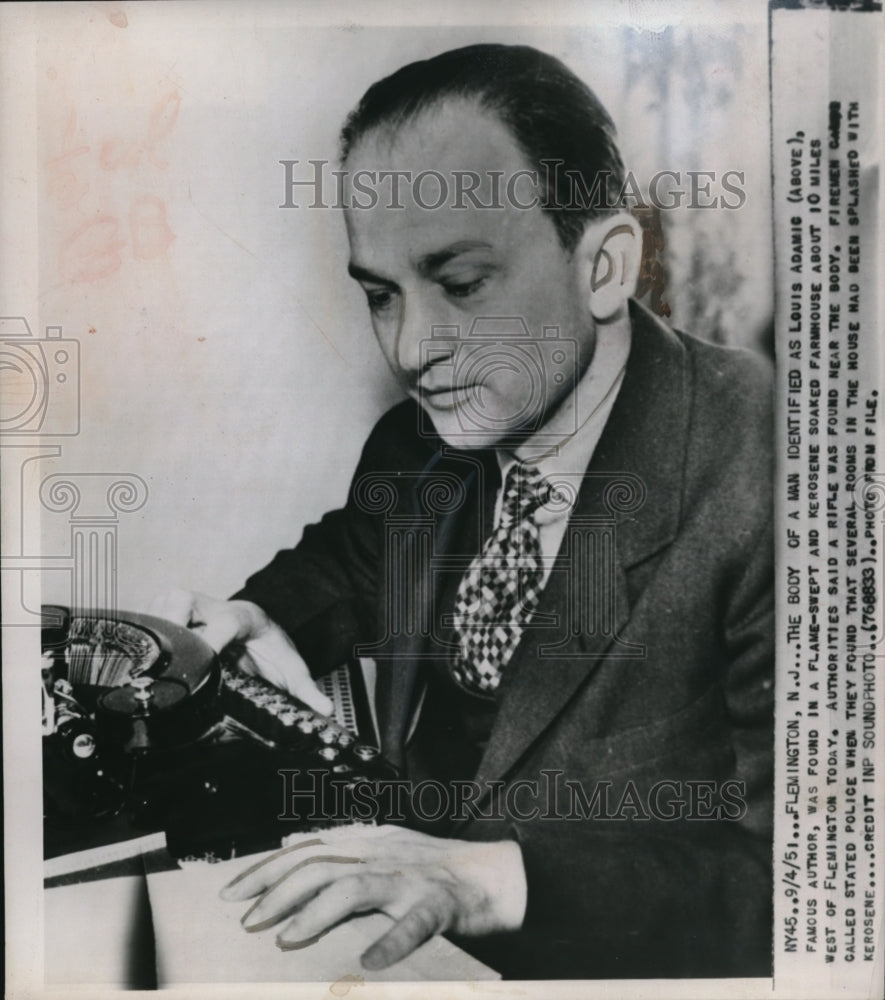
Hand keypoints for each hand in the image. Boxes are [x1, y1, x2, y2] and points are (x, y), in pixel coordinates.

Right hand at [149, 589, 331, 713]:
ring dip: (155, 626)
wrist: (259, 627)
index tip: (206, 657)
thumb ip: (306, 688)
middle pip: (185, 598)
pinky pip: (152, 613)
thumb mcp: (291, 667)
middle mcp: (214, 607)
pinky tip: (142, 652)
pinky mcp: (175, 612)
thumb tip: (325, 710)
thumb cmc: (270, 647)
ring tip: (148, 656)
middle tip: (164, 652)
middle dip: (172, 620)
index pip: (226, 622)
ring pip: (164, 602)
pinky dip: (145, 630)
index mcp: (243, 618)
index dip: (213, 637)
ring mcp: (192, 608)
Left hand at [219, 824, 526, 969]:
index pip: (305, 850)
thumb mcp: (380, 844)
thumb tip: (290, 841)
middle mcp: (380, 856)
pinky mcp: (438, 903)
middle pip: (319, 865)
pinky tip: (371, 963)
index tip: (230, 892)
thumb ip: (336, 843)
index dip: (265, 868)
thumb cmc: (432, 863)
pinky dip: (391, 941)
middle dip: (277, 891)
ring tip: (288, 937)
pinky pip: (414, 922)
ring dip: (317, 911)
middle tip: (248, 921)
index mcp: (365, 843)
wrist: (492, 873)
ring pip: (355, 886)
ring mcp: (408, 878)